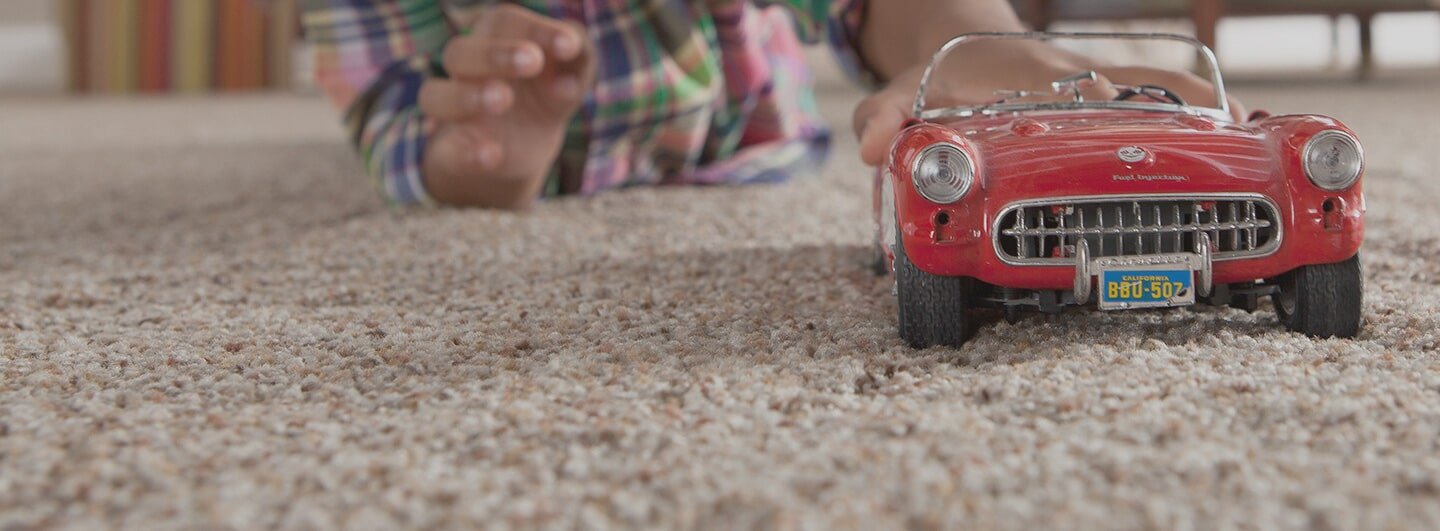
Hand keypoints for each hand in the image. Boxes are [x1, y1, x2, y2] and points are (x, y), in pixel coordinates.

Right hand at [419, 5, 594, 208]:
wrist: (525, 149)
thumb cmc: (546, 95)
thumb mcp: (570, 76)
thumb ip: (578, 64)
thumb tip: (565, 83)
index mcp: (496, 42)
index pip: (504, 23)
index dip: (536, 29)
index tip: (569, 46)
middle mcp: (468, 73)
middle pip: (459, 52)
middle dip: (495, 54)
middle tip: (533, 61)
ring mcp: (458, 114)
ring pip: (435, 96)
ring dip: (467, 96)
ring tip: (504, 99)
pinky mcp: (456, 152)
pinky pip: (448, 151)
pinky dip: (468, 154)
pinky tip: (493, 155)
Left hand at [851, 43, 1244, 166]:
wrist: (974, 44)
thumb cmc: (947, 79)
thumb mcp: (906, 93)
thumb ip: (886, 116)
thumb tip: (872, 147)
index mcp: (1027, 77)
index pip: (1065, 90)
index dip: (1087, 105)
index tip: (1115, 114)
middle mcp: (1074, 78)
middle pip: (1123, 92)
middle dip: (1150, 114)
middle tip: (1194, 141)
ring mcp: (1101, 85)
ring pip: (1159, 87)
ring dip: (1193, 108)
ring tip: (1240, 136)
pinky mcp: (1119, 94)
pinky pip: (1169, 93)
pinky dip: (1201, 106)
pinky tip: (1242, 128)